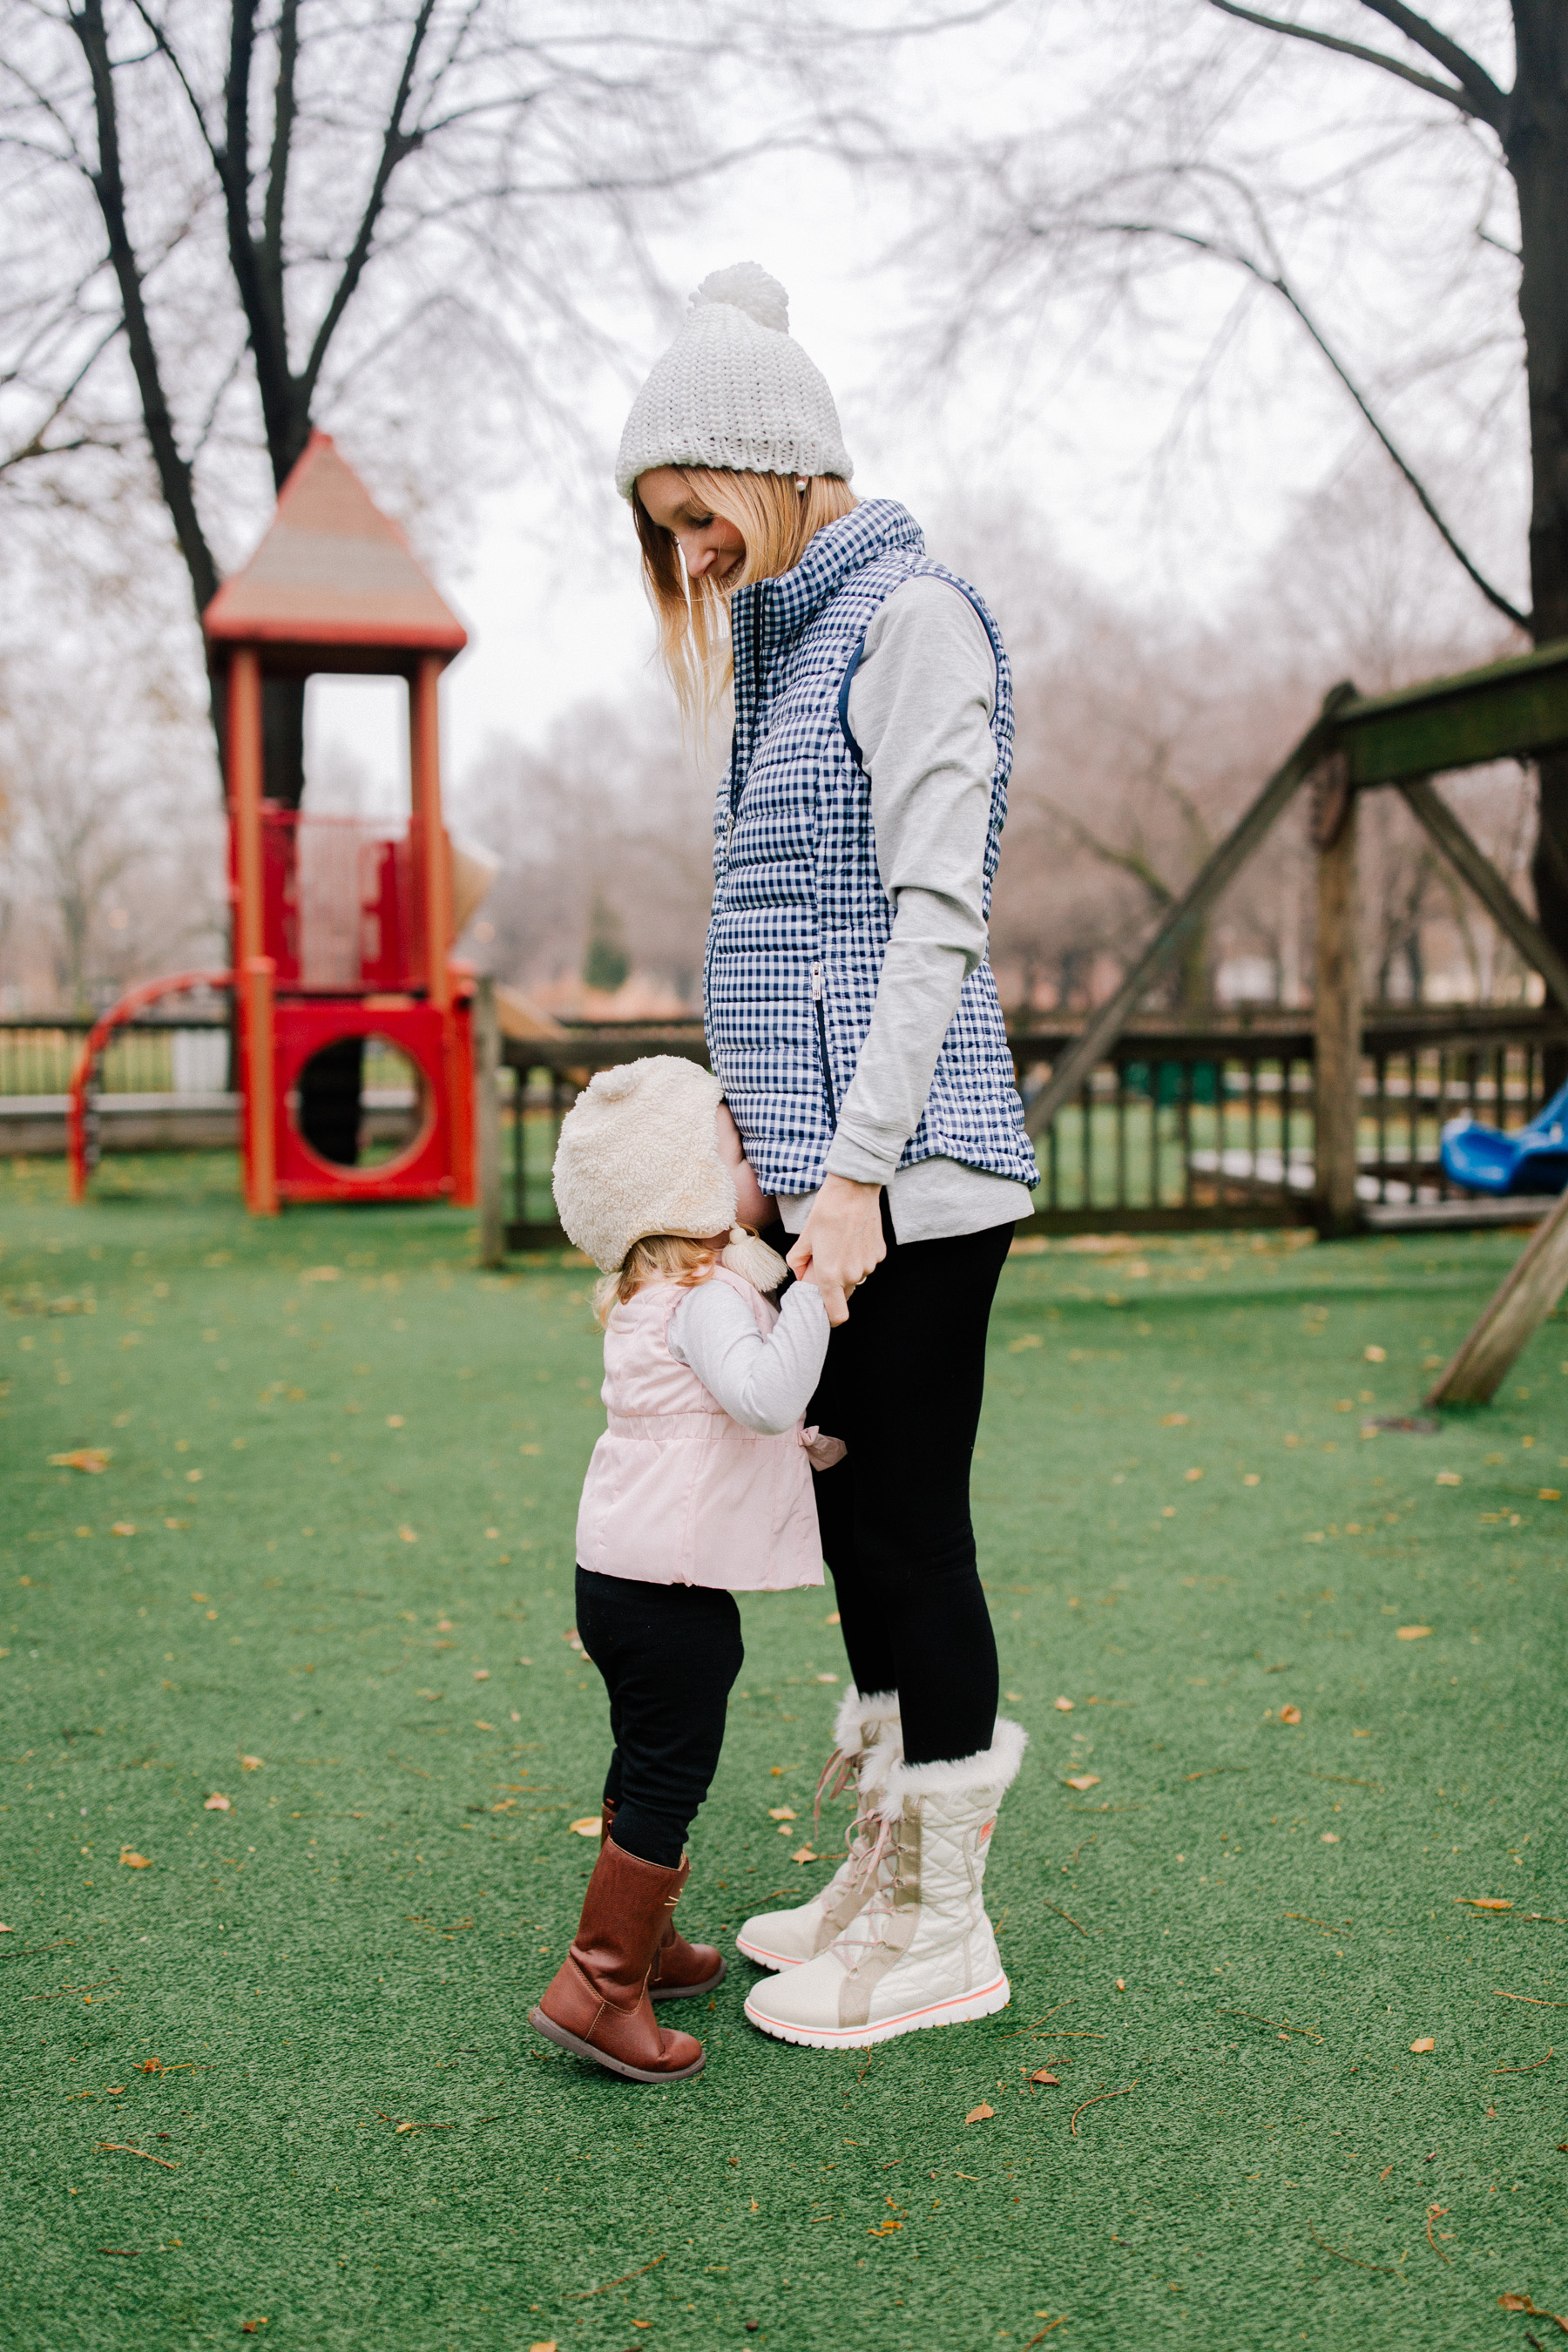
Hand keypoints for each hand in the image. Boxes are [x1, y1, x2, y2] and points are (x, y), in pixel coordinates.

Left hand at [786, 1175, 885, 1325]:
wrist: (854, 1190)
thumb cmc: (826, 1212)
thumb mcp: (804, 1238)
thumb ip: (798, 1262)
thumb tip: (801, 1275)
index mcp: (831, 1275)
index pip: (837, 1315)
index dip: (829, 1317)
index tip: (823, 1310)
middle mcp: (853, 1275)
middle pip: (843, 1295)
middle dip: (832, 1286)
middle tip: (823, 1262)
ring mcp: (869, 1265)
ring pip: (855, 1278)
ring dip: (846, 1270)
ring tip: (839, 1245)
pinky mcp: (879, 1254)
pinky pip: (866, 1264)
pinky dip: (858, 1258)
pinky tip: (852, 1238)